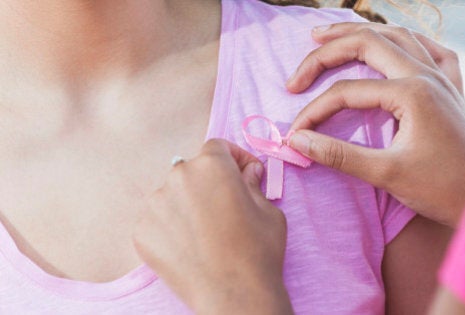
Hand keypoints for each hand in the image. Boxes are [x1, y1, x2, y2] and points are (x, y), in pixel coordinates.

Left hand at [133, 139, 292, 314]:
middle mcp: (178, 176)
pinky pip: (157, 220)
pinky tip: (189, 246)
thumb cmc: (258, 251)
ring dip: (188, 204)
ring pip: (173, 194)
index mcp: (212, 165)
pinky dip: (171, 227)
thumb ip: (253, 183)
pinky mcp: (141, 230)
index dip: (234, 158)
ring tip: (206, 232)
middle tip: (226, 207)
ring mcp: (155, 204)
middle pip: (193, 170)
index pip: (218, 147)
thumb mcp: (268, 210)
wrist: (233, 295)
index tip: (244, 174)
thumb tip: (247, 172)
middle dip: (210, 182)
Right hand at [286, 22, 464, 226]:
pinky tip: (397, 44)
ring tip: (331, 35)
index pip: (347, 91)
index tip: (295, 133)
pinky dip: (408, 41)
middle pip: (369, 43)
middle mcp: (427, 75)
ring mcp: (443, 78)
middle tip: (299, 70)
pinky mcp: (452, 88)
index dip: (315, 110)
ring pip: (398, 37)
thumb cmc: (441, 190)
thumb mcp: (385, 174)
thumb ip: (338, 154)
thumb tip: (297, 140)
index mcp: (411, 93)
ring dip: (362, 33)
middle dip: (328, 51)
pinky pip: (431, 50)